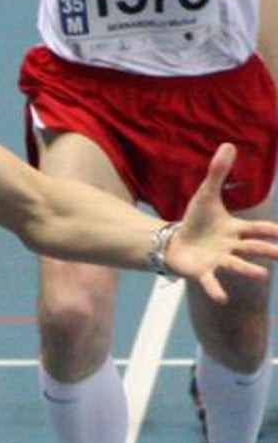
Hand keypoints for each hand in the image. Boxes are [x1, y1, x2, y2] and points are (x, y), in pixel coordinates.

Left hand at [166, 143, 277, 302]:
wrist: (174, 242)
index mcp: (234, 229)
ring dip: (247, 271)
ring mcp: (218, 261)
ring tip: (260, 276)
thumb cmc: (195, 221)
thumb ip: (217, 173)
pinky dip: (216, 289)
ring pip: (236, 265)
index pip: (257, 228)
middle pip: (252, 248)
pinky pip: (211, 282)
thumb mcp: (205, 195)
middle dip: (268, 251)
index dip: (272, 230)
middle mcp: (231, 247)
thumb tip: (229, 144)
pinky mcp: (202, 272)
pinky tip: (221, 298)